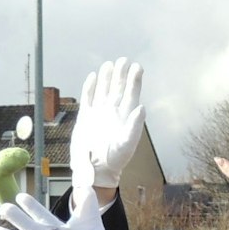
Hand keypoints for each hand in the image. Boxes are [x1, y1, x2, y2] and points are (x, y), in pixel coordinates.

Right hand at [73, 58, 143, 189]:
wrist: (96, 169)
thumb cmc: (115, 159)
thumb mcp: (126, 144)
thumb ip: (134, 126)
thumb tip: (142, 107)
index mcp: (125, 116)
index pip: (132, 93)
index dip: (134, 80)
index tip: (137, 66)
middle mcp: (113, 112)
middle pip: (118, 88)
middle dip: (121, 74)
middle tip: (123, 60)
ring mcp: (99, 113)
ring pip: (103, 90)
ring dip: (106, 77)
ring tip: (109, 64)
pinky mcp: (86, 117)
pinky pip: (88, 98)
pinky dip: (89, 87)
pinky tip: (92, 76)